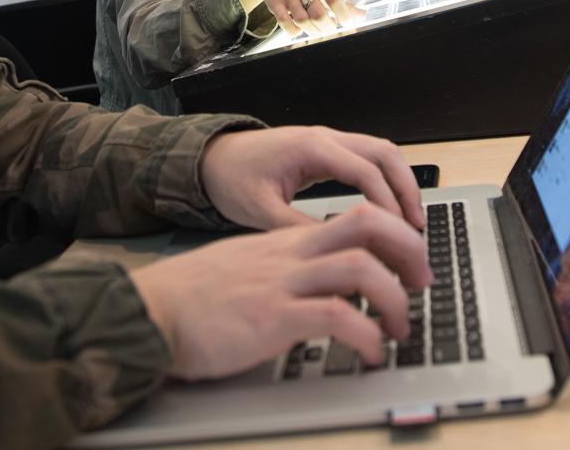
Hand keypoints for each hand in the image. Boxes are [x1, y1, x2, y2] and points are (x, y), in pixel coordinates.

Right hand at [130, 204, 432, 380]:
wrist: (147, 312)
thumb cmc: (192, 300)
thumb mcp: (246, 270)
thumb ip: (284, 270)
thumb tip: (322, 286)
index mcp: (285, 243)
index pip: (355, 217)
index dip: (395, 234)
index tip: (410, 262)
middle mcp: (289, 255)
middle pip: (368, 226)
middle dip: (409, 251)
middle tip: (422, 284)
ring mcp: (281, 284)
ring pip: (360, 268)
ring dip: (395, 298)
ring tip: (401, 328)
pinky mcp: (272, 318)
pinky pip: (336, 318)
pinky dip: (367, 335)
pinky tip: (371, 352)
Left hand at [201, 125, 427, 230]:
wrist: (211, 158)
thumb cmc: (231, 180)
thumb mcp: (259, 211)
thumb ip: (298, 229)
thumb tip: (335, 250)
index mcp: (310, 148)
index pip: (365, 171)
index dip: (388, 203)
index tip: (400, 233)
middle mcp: (325, 137)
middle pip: (384, 153)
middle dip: (407, 189)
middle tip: (418, 227)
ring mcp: (328, 140)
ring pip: (381, 152)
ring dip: (401, 182)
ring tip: (412, 221)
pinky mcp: (327, 149)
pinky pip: (368, 158)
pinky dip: (386, 179)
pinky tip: (390, 208)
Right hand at [236, 0, 352, 36]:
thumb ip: (341, 1)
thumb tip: (363, 16)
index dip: (344, 16)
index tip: (345, 23)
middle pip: (320, 15)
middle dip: (328, 28)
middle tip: (329, 29)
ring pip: (303, 21)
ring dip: (313, 32)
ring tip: (317, 31)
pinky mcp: (274, 2)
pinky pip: (285, 23)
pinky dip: (295, 31)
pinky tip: (299, 30)